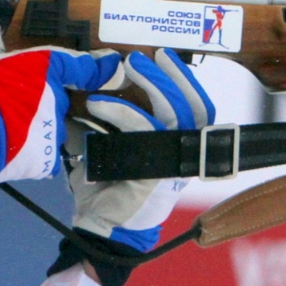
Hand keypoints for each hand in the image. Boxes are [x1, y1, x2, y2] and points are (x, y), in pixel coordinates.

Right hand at [0, 44, 123, 185]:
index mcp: (46, 68)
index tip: (112, 65)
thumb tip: (2, 2)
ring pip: (53, 127)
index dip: (102, 66)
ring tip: (9, 126)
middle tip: (13, 101)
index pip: (85, 66)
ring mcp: (54, 131)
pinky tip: (12, 146)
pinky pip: (46, 155)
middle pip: (60, 99)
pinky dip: (33, 152)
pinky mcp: (46, 160)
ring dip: (37, 126)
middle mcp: (57, 99)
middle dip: (42, 100)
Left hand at [66, 49, 214, 250]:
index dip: (185, 81)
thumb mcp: (107, 149)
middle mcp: (180, 156)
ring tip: (125, 68)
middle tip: (142, 58)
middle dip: (171, 77)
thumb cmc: (105, 190)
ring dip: (152, 86)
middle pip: (193, 109)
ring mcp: (171, 166)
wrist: (98, 228)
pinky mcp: (154, 174)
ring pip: (175, 116)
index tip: (163, 57)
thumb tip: (89, 88)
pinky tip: (98, 103)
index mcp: (175, 148)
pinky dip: (122, 112)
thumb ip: (105, 123)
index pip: (195, 109)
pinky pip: (144, 133)